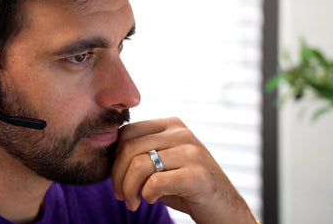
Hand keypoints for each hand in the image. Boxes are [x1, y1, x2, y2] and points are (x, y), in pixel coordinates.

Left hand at [111, 117, 254, 223]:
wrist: (224, 208)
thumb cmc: (186, 186)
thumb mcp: (162, 162)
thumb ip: (141, 153)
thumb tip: (108, 157)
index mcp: (171, 125)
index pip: (127, 132)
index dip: (114, 158)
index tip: (116, 179)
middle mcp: (182, 133)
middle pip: (129, 148)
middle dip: (117, 176)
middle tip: (121, 196)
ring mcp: (192, 152)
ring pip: (139, 165)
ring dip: (129, 189)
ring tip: (133, 202)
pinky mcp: (198, 175)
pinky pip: (156, 182)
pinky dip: (146, 195)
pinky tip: (150, 200)